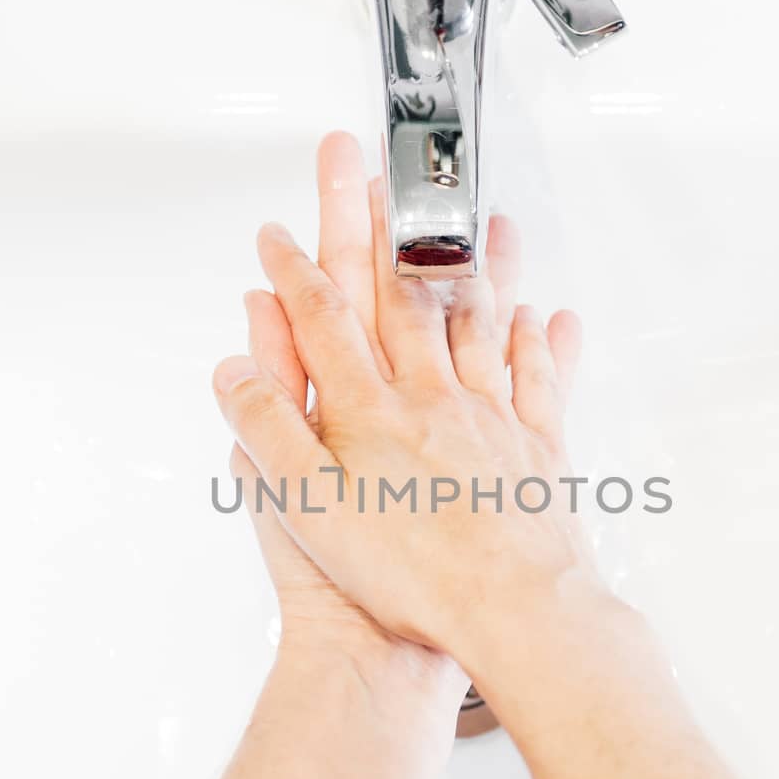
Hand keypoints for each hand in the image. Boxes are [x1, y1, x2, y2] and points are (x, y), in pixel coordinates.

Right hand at [214, 135, 598, 678]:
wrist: (513, 608)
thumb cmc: (413, 572)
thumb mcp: (307, 511)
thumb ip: (268, 433)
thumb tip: (233, 372)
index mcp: (368, 411)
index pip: (323, 319)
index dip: (294, 270)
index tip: (276, 232)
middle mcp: (431, 397)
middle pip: (399, 293)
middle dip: (378, 228)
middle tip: (371, 170)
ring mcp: (490, 416)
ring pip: (479, 319)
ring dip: (475, 264)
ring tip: (478, 218)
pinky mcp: (537, 447)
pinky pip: (540, 378)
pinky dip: (541, 340)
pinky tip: (545, 313)